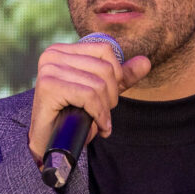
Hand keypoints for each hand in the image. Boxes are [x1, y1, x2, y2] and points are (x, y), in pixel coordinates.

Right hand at [28, 39, 151, 165]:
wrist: (48, 144)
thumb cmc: (71, 118)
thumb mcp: (100, 94)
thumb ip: (120, 77)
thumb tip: (146, 61)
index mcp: (63, 50)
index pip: (105, 49)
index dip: (116, 75)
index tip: (109, 98)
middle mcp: (53, 54)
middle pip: (105, 68)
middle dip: (111, 96)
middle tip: (104, 115)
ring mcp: (49, 69)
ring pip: (98, 84)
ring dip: (105, 109)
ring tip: (100, 122)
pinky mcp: (48, 86)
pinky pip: (89, 96)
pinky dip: (98, 114)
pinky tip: (97, 126)